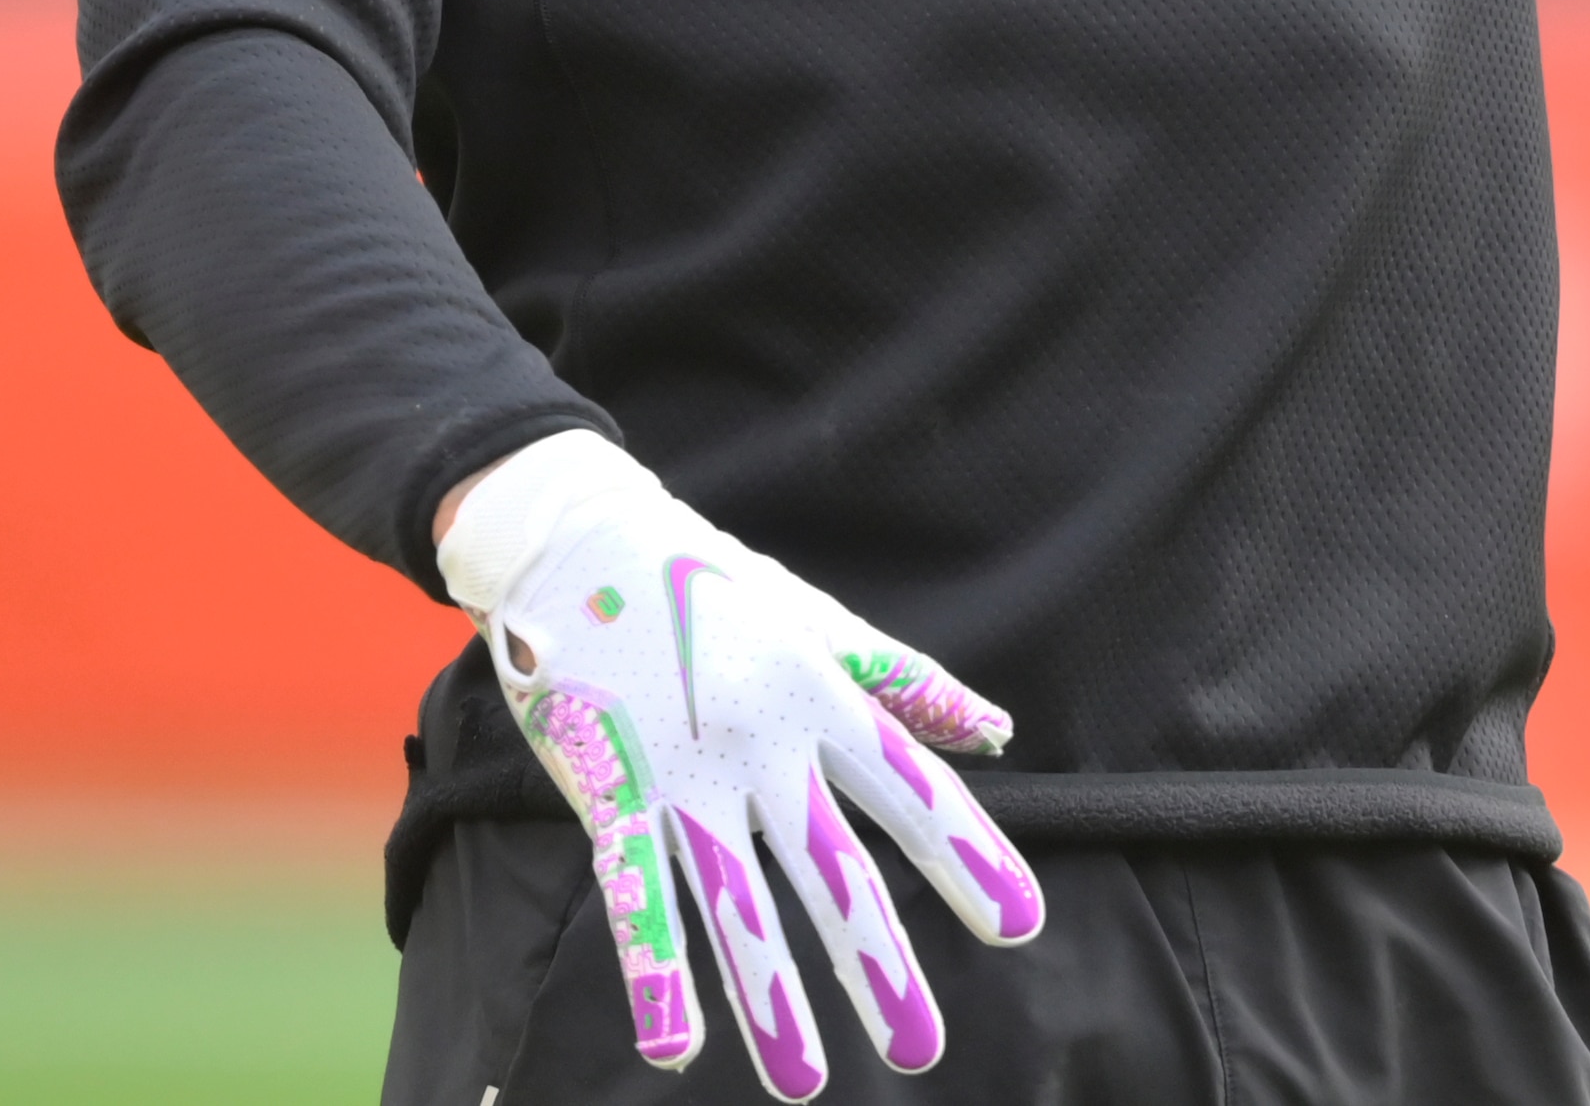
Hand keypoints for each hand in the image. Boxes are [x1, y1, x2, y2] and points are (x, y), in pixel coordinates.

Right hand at [439, 430, 1042, 1095]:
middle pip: (830, 866)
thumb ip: (904, 684)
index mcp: (817, 696)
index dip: (964, 854)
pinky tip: (676, 1045)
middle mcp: (761, 743)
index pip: (908, 788)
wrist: (572, 539)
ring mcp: (684, 774)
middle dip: (876, 962)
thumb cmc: (704, 581)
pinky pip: (636, 893)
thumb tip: (997, 731)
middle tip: (921, 1048)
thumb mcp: (814, 620)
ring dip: (771, 997)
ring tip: (806, 1085)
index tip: (1017, 922)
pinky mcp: (612, 791)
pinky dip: (656, 969)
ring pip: (737, 901)